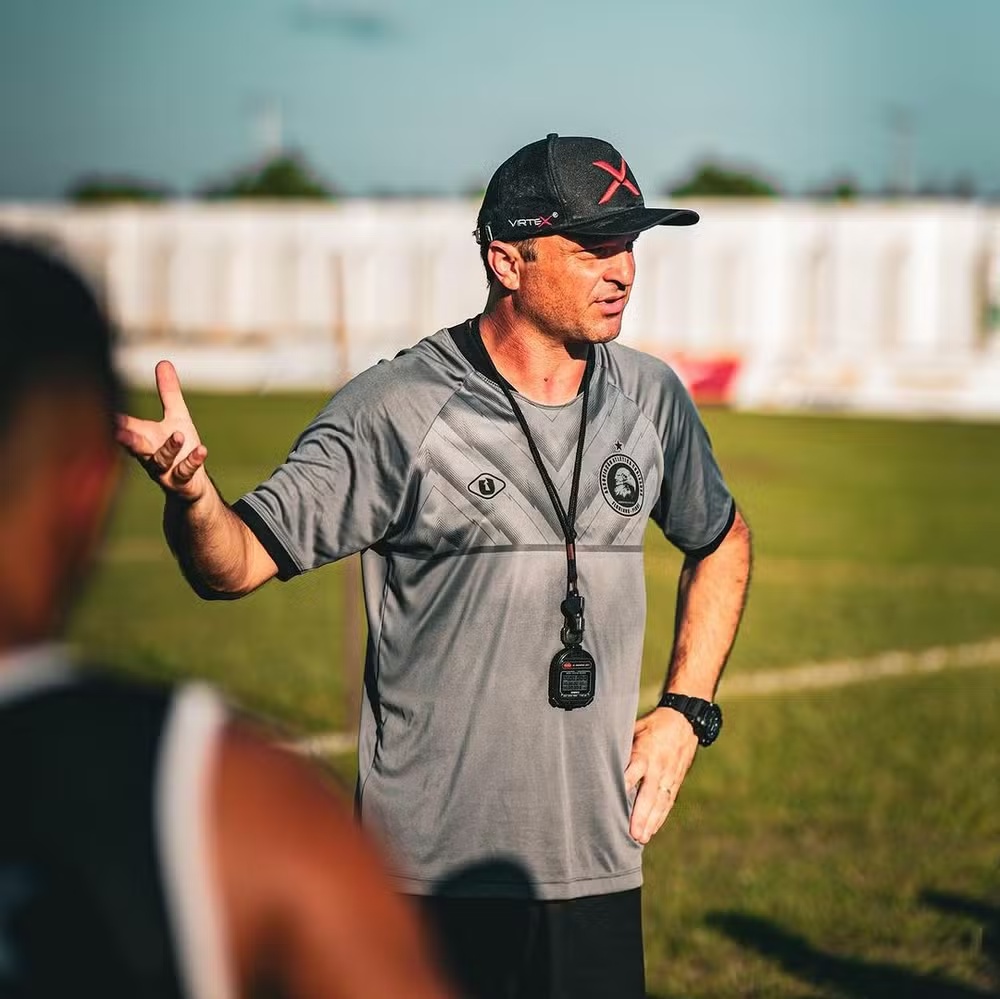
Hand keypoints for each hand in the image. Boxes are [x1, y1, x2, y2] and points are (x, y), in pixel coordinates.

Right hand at [115, 360, 207, 501]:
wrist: (191, 485)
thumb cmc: (180, 449)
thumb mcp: (177, 417)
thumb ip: (169, 393)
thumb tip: (162, 361)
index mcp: (145, 439)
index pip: (129, 428)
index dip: (118, 423)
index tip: (108, 415)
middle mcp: (151, 456)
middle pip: (137, 447)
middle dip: (129, 440)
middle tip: (119, 433)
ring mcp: (166, 472)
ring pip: (162, 462)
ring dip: (169, 449)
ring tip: (179, 435)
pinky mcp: (183, 483)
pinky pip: (186, 473)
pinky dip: (193, 462)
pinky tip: (201, 451)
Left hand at [624, 706, 698, 843]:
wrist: (685, 721)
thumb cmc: (653, 725)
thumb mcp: (636, 727)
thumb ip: (622, 743)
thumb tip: (598, 753)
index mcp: (645, 750)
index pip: (633, 771)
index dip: (625, 785)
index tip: (615, 801)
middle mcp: (659, 766)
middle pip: (649, 794)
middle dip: (641, 815)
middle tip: (633, 834)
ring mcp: (670, 775)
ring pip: (661, 802)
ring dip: (651, 821)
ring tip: (641, 838)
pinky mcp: (676, 781)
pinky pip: (668, 801)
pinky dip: (661, 817)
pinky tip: (652, 830)